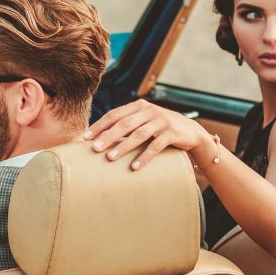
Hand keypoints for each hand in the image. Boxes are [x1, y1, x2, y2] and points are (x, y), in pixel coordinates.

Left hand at [84, 100, 205, 170]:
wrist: (190, 131)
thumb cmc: (159, 128)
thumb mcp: (143, 122)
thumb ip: (126, 125)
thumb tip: (98, 138)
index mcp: (138, 106)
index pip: (114, 114)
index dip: (99, 126)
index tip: (85, 138)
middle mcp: (149, 111)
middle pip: (124, 123)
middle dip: (108, 136)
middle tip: (94, 148)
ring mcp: (161, 121)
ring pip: (139, 134)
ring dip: (123, 146)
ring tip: (110, 158)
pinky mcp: (172, 133)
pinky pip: (156, 146)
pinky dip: (144, 157)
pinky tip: (134, 167)